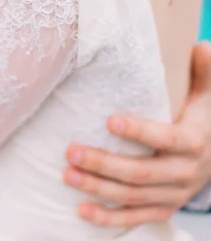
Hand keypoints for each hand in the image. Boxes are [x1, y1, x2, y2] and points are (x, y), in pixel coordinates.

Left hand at [64, 42, 210, 226]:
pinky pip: (135, 218)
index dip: (140, 132)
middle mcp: (184, 173)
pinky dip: (108, 219)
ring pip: (133, 197)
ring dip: (98, 188)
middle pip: (141, 173)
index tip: (109, 120)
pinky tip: (81, 212)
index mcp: (193, 142)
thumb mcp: (208, 96)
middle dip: (104, 164)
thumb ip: (204, 72)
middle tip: (71, 151)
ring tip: (67, 174)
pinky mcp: (163, 208)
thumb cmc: (203, 118)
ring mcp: (173, 195)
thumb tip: (201, 44)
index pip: (166, 139)